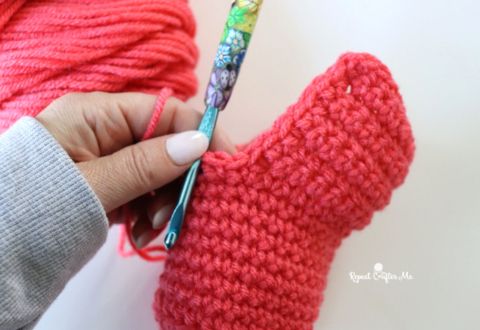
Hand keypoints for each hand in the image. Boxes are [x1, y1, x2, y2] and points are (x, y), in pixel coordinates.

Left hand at [36, 92, 234, 246]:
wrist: (3, 250)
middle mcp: (108, 132)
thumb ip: (146, 164)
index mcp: (98, 115)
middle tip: (180, 211)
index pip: (165, 112)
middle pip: (166, 145)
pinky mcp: (113, 186)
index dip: (200, 134)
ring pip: (160, 174)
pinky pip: (146, 194)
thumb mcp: (94, 184)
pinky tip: (140, 232)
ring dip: (164, 202)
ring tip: (149, 228)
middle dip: (178, 179)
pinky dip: (150, 213)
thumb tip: (200, 142)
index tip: (227, 162)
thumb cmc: (38, 207)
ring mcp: (111, 161)